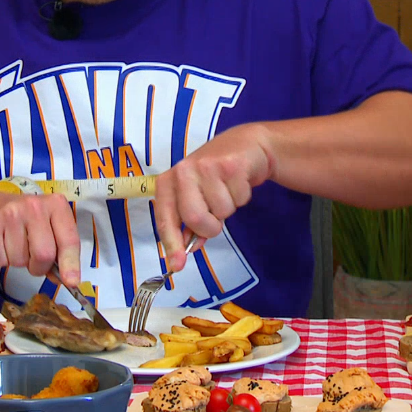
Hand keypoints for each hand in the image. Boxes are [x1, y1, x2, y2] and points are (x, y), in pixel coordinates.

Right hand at [0, 191, 80, 287]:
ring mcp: (11, 214)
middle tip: (34, 260)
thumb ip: (61, 251)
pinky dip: (3, 260)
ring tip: (16, 245)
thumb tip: (67, 279)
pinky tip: (3, 243)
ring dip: (20, 262)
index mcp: (56, 205)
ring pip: (20, 261)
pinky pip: (1, 261)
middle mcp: (34, 206)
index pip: (69, 240)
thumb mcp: (50, 227)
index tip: (72, 282)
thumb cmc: (27, 220)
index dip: (71, 264)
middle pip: (44, 254)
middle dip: (40, 267)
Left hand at [152, 123, 273, 272]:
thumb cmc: (215, 175)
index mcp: (168, 182)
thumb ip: (189, 223)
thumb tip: (187, 250)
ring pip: (221, 211)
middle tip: (216, 216)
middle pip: (195, 218)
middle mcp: (183, 172)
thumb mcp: (196, 195)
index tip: (177, 265)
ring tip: (227, 189)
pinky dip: (242, 196)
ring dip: (229, 208)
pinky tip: (238, 181)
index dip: (171, 244)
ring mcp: (206, 167)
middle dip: (210, 226)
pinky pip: (239, 199)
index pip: (166, 219)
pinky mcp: (230, 165)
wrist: (245, 146)